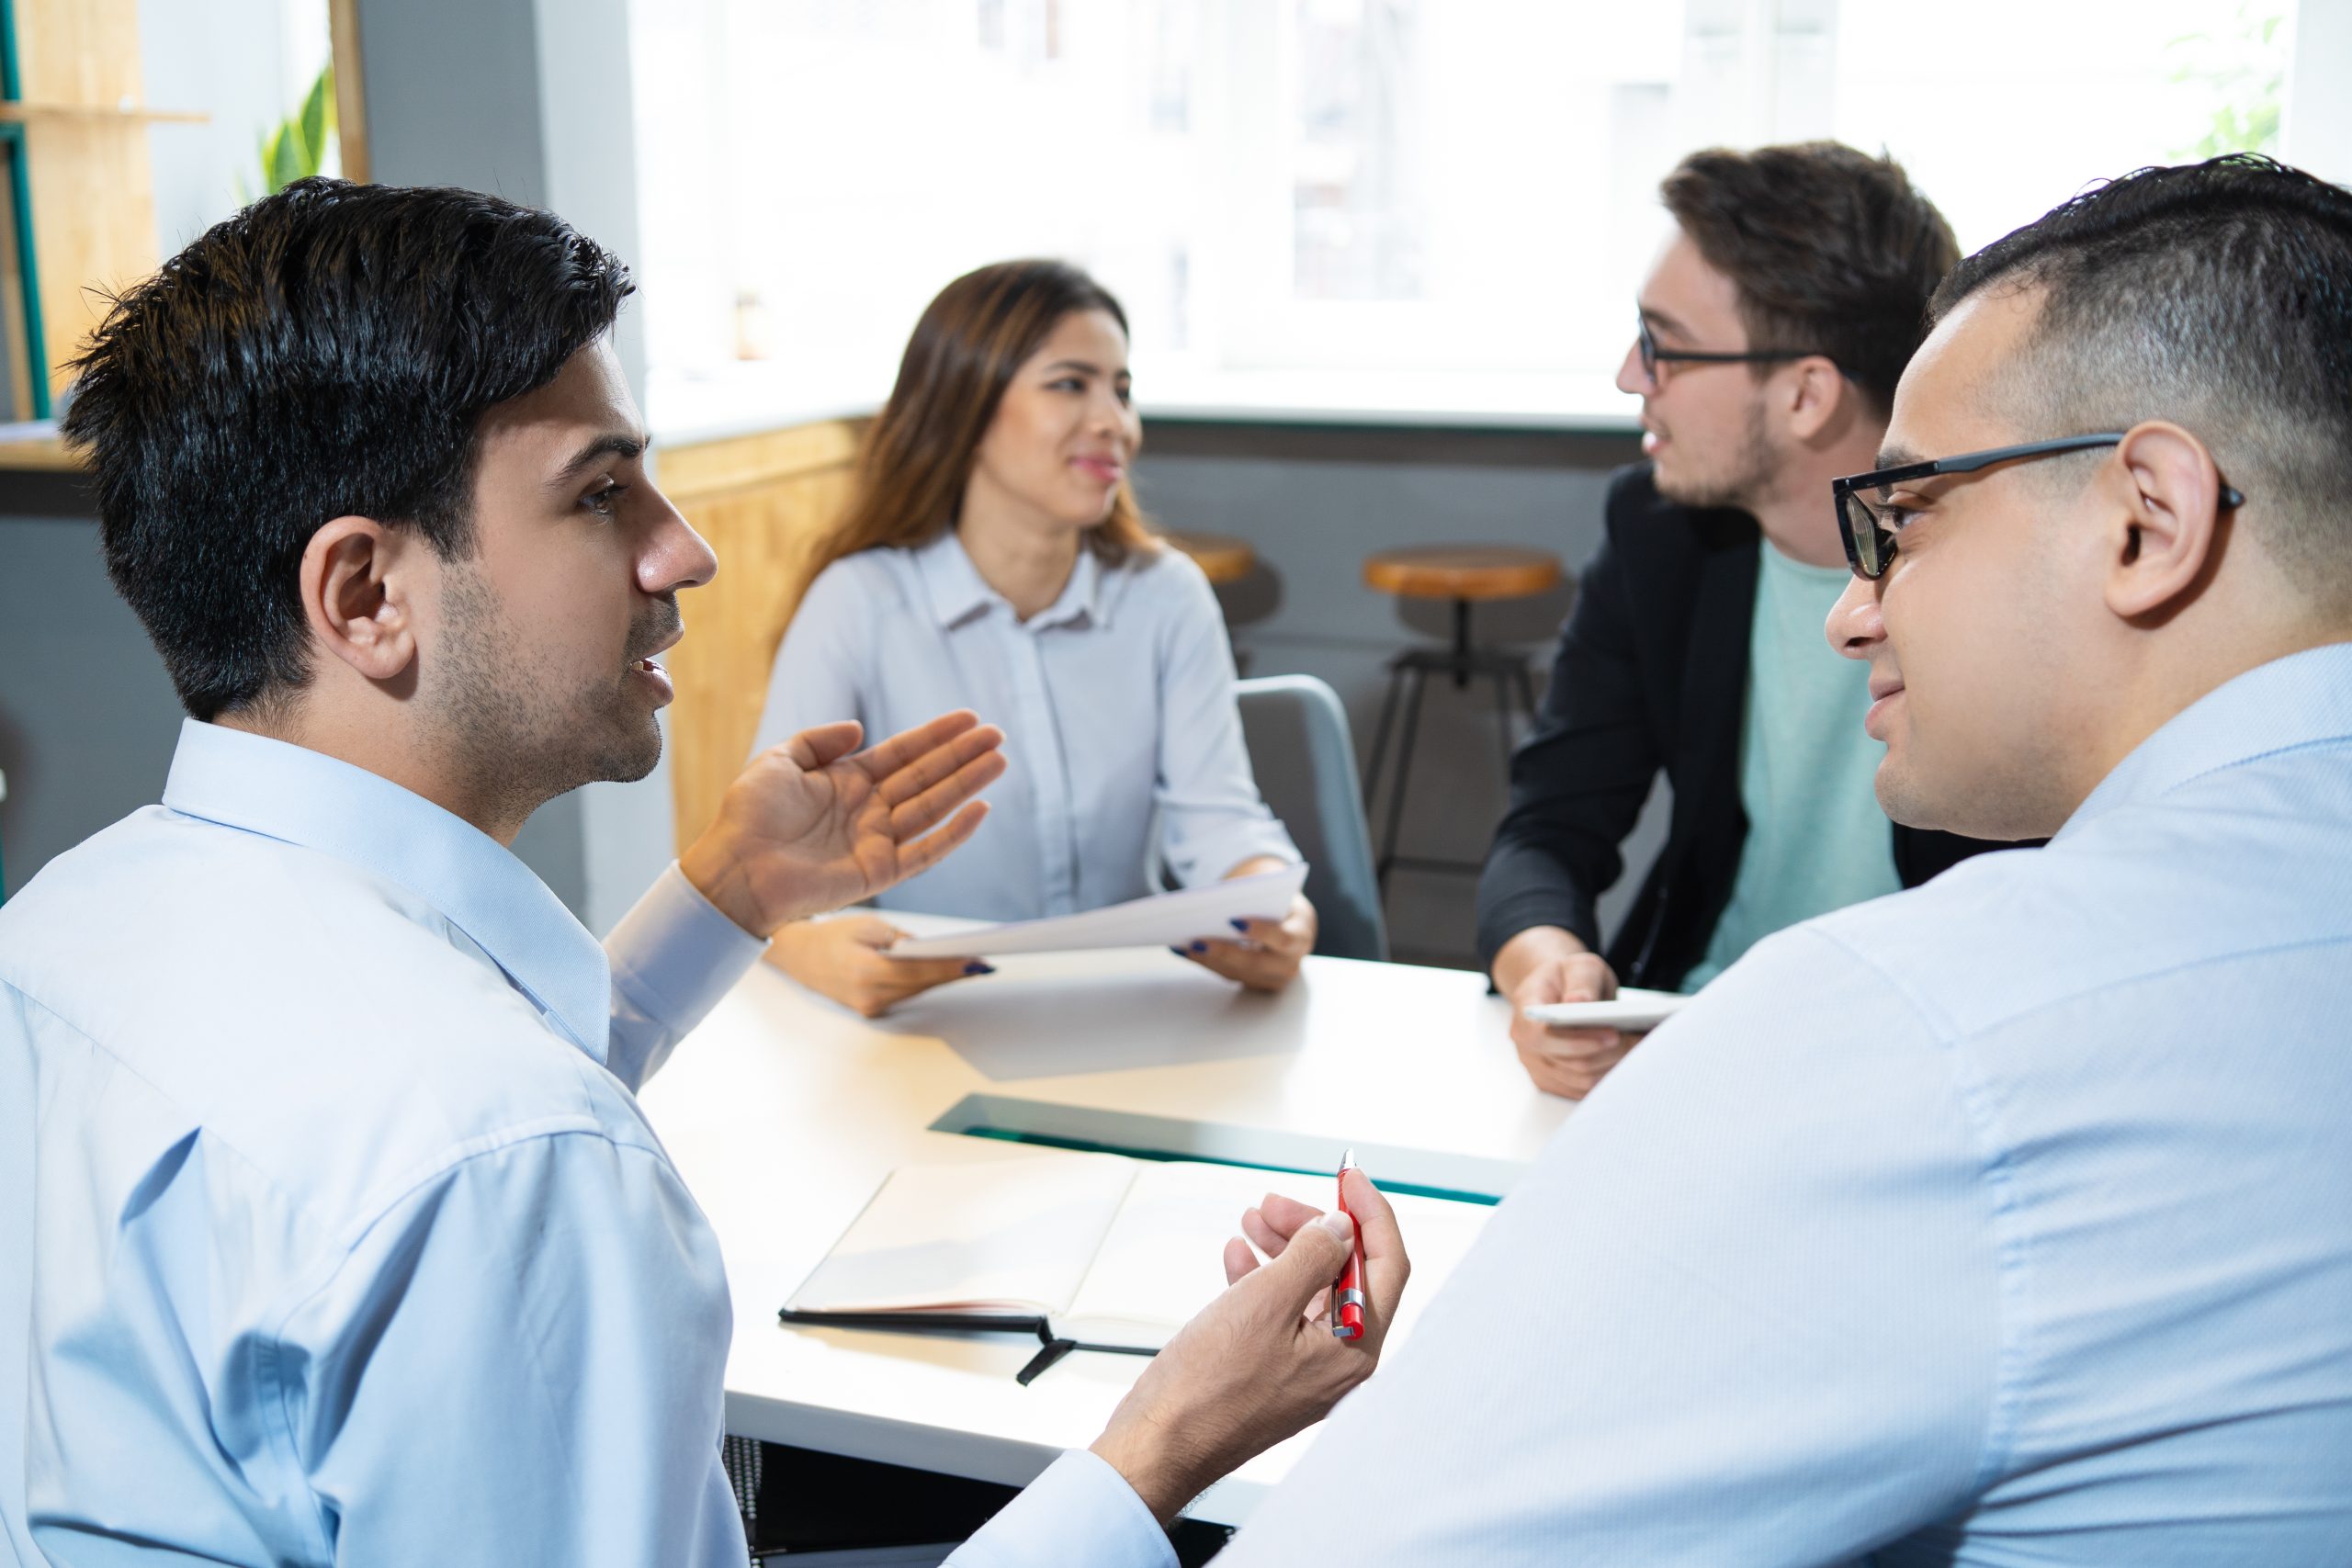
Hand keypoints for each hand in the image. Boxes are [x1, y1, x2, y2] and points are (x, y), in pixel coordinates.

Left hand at [680, 711, 1006, 937]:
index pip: (903, 754)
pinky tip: (980, 810)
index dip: (936, 736)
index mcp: (846, 782)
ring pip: (933, 807)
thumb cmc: (747, 817)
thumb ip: (818, 740)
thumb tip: (860, 729)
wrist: (735, 869)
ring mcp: (876, 841)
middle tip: (997, 736)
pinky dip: (954, 834)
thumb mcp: (777, 760)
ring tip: (998, 761)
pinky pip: (926, 851)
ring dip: (967, 784)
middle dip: (962, 756)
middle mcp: (867, 809)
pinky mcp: (879, 872)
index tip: (969, 719)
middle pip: (926, 777)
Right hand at [765, 915, 987, 1017]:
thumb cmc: (831, 936)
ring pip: (917, 991)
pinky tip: (945, 971)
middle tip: (983, 961)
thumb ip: (900, 939)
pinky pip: (907, 994)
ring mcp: (869, 1007)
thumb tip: (934, 950)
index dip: (951, 967)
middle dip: (954, 972)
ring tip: (972, 964)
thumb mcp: (866, 926)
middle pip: (923, 984)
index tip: (977, 961)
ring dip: (943, 978)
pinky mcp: (872, 1009)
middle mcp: (868, 996)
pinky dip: (924, 982)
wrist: (799, 956)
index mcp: (864, 971)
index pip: (918, 971)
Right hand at [1089, 1167, 1408, 1523]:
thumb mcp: (1266, 1302)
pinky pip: (1282, 1314)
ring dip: (1285, 1247)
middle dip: (1314, 1228)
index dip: (1369, 1212)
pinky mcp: (1275, 1372)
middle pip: (1346, 1273)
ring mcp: (1308, 1370)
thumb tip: (1342, 1227)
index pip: (1387, 1264)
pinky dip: (1263, 1278)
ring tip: (1252, 1219)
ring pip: (1311, 1289)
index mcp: (1355, 1348)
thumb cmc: (1211, 1385)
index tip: (1348, 1176)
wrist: (1162, 1442)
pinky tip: (1238, 1256)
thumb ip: (1313, 1255)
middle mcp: (1341, 1361)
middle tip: (1276, 1202)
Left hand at [1179, 893, 1315, 991]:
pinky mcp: (1253, 984)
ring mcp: (1271, 979)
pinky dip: (1203, 962)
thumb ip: (1258, 898)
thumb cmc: (1280, 905)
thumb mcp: (1278, 896)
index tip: (1235, 921)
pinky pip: (1226, 975)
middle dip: (1223, 952)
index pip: (1282, 939)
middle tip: (1197, 940)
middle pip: (1254, 963)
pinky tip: (1182, 949)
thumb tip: (1219, 899)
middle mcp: (1289, 965)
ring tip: (1183, 944)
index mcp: (1300, 938)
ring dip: (1207, 960)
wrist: (1293, 926)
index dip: (1261, 932)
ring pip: (1236, 973)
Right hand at [1507, 950, 1640, 1099]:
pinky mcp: (1554, 1083)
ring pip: (1582, 1080)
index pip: (1541, 1036)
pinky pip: (1585, 1089)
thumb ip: (1581, 980)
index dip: (1576, 1040)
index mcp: (1526, 1011)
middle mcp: (1526, 1045)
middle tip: (1641, 1042)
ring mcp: (1538, 1067)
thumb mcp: (1578, 965)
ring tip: (1641, 1050)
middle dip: (1610, 1054)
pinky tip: (1628, 1060)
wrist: (1558, 993)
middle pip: (1570, 1063)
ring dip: (1614, 1066)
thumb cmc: (1568, 979)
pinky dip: (1609, 1077)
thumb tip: (1579, 1001)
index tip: (1613, 1034)